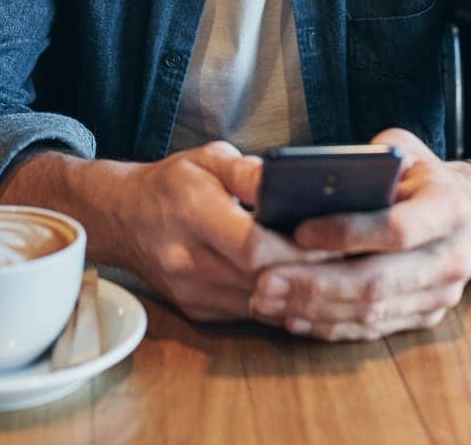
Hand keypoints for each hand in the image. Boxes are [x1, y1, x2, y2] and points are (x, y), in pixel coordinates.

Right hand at [114, 141, 338, 322]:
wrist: (123, 219)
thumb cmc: (171, 183)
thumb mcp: (206, 158)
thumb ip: (247, 169)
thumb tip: (285, 179)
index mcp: (191, 214)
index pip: (252, 246)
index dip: (296, 248)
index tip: (331, 240)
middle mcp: (187, 259)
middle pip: (262, 279)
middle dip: (307, 271)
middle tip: (346, 258)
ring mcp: (191, 292)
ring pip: (259, 303)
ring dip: (295, 290)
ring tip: (330, 272)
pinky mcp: (197, 311)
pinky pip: (248, 312)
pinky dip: (276, 299)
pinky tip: (297, 283)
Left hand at [248, 128, 470, 340]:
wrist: (464, 211)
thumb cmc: (416, 174)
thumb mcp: (399, 149)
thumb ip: (363, 162)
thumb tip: (305, 182)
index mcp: (450, 208)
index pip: (398, 229)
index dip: (347, 232)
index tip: (298, 230)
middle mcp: (453, 258)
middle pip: (378, 282)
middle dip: (315, 285)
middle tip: (263, 282)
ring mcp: (441, 295)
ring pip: (371, 313)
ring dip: (312, 310)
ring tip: (264, 300)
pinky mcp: (424, 318)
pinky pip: (371, 329)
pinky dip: (326, 325)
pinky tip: (289, 316)